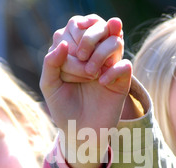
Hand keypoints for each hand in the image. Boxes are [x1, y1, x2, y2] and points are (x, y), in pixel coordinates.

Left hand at [40, 15, 131, 167]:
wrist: (80, 134)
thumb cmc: (64, 109)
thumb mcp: (50, 86)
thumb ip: (51, 63)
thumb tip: (62, 43)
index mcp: (75, 52)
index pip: (76, 26)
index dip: (71, 40)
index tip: (64, 65)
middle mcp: (93, 55)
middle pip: (98, 25)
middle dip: (88, 40)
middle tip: (81, 61)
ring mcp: (109, 66)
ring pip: (115, 40)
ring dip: (100, 54)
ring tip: (90, 74)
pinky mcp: (122, 81)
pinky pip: (125, 64)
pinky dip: (113, 71)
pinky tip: (102, 83)